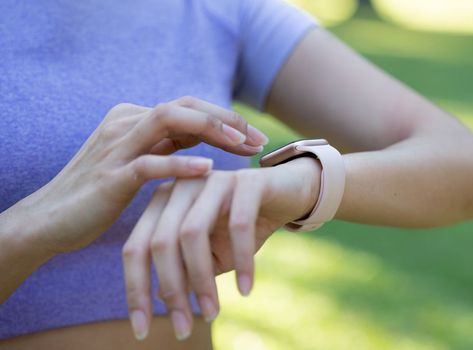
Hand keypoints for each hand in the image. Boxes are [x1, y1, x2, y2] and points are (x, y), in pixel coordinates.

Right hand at [16, 96, 267, 254]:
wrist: (49, 220)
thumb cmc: (99, 193)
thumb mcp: (139, 161)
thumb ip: (168, 145)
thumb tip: (207, 135)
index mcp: (135, 118)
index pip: (190, 107)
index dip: (226, 119)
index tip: (256, 139)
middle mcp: (126, 123)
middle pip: (186, 106)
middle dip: (227, 119)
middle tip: (259, 140)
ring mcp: (117, 146)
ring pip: (169, 120)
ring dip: (210, 129)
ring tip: (241, 146)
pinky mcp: (111, 175)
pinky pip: (150, 163)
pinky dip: (180, 165)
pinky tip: (209, 171)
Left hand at [122, 157, 321, 339]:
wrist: (289, 195)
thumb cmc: (243, 226)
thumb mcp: (210, 253)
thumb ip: (183, 270)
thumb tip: (156, 297)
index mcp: (163, 202)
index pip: (136, 248)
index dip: (135, 290)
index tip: (141, 330)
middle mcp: (182, 186)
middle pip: (161, 242)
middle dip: (171, 290)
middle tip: (184, 327)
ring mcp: (213, 179)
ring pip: (192, 233)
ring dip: (202, 280)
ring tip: (212, 313)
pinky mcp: (248, 181)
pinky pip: (239, 225)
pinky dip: (241, 261)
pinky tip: (245, 290)